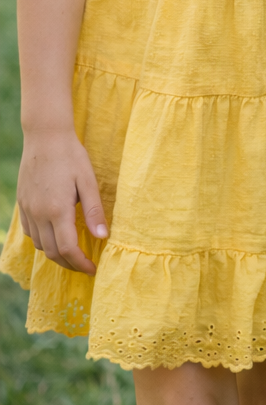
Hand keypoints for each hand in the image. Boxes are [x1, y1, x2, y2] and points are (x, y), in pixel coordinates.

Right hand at [18, 128, 107, 273]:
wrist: (45, 136)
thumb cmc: (71, 155)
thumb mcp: (88, 180)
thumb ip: (94, 210)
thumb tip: (103, 237)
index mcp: (57, 210)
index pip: (68, 249)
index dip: (81, 264)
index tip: (93, 269)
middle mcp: (39, 214)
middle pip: (53, 252)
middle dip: (70, 264)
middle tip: (85, 265)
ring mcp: (28, 210)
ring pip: (40, 245)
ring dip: (56, 254)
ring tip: (73, 253)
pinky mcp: (22, 204)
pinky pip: (31, 233)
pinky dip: (43, 241)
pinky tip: (55, 236)